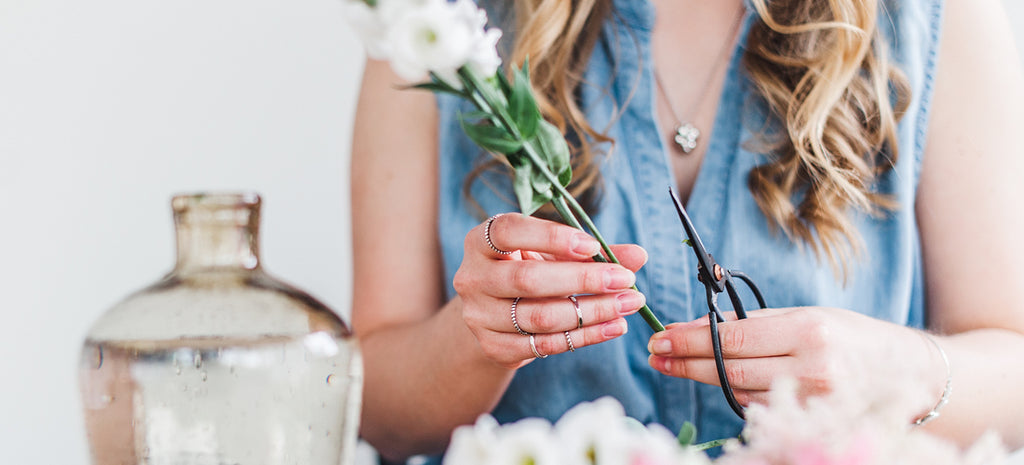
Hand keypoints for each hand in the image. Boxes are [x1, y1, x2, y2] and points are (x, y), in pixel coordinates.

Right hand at [454, 214, 647, 368]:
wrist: (495, 313)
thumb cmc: (528, 268)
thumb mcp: (550, 252)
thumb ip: (590, 251)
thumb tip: (639, 255)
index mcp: (480, 241)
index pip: (509, 231)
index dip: (551, 237)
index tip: (592, 245)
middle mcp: (472, 277)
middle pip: (527, 279)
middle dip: (582, 280)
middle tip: (626, 280)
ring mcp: (479, 316)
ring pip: (540, 317)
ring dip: (591, 311)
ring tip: (628, 304)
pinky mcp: (493, 347)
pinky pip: (544, 345)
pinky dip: (584, 337)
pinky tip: (613, 326)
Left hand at [647, 307, 938, 407]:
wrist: (910, 375)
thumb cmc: (854, 337)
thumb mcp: (810, 316)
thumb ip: (759, 324)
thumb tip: (703, 327)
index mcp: (810, 332)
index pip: (733, 338)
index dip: (691, 339)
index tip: (662, 336)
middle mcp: (812, 370)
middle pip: (729, 370)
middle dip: (686, 362)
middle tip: (656, 353)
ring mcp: (813, 404)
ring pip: (740, 393)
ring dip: (705, 378)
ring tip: (677, 365)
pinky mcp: (813, 425)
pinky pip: (761, 410)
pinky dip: (739, 395)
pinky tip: (723, 381)